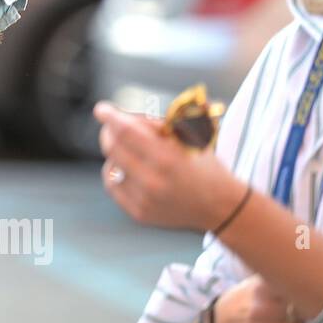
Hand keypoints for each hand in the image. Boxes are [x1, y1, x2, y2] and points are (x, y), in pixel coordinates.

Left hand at [93, 100, 241, 231]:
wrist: (220, 207)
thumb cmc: (204, 166)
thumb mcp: (190, 137)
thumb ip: (158, 124)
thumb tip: (123, 114)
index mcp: (168, 158)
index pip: (126, 131)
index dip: (110, 117)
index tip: (102, 109)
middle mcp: (153, 181)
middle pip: (113, 148)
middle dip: (109, 132)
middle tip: (112, 125)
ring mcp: (144, 200)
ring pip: (110, 166)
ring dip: (116, 153)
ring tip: (132, 151)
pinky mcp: (138, 213)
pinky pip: (113, 185)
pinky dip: (117, 173)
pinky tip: (128, 168)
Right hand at [214, 274, 322, 322]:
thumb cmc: (246, 300)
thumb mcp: (256, 283)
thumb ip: (277, 278)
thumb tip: (307, 270)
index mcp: (259, 289)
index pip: (295, 289)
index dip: (311, 291)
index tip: (320, 292)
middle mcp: (258, 310)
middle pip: (302, 311)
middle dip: (315, 311)